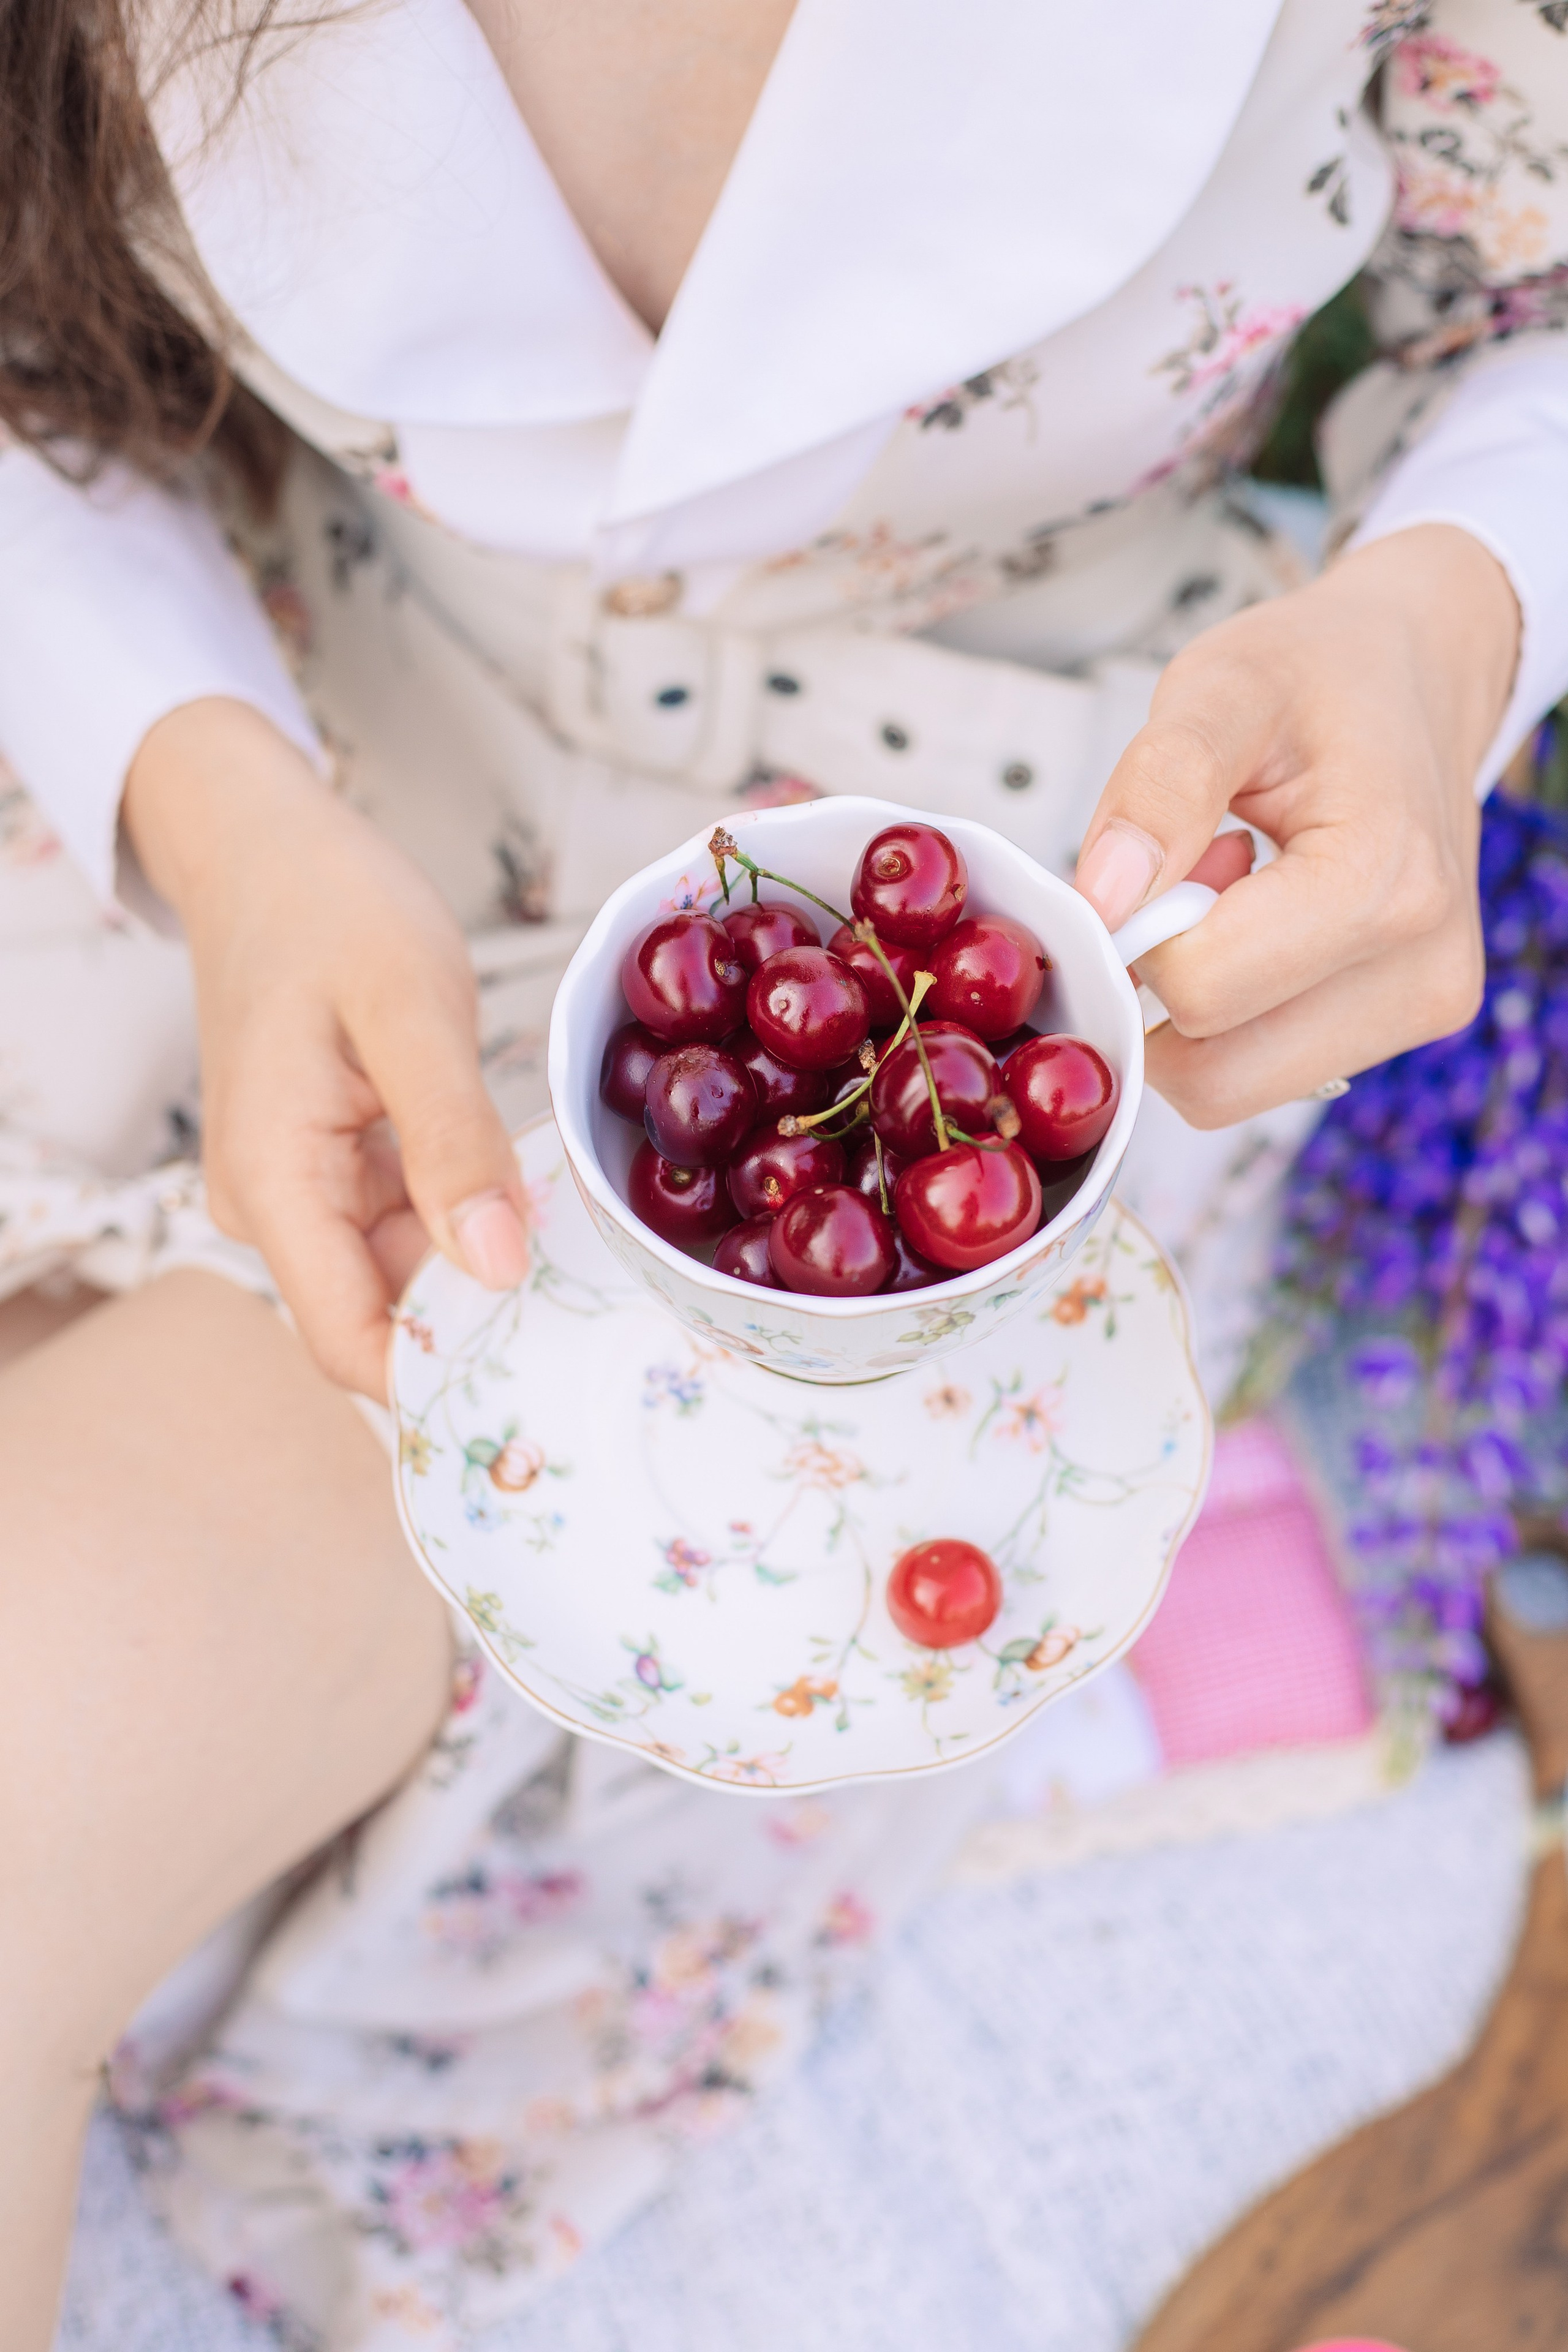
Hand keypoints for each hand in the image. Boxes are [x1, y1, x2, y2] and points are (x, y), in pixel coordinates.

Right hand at [124, 700, 530, 1395]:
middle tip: (602, 1315)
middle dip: (485, 1325)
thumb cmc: (330, 908)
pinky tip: (536, 1204)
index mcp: (274, 1184)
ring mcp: (302, 1192)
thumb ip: (450, 1140)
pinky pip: (408, 1229)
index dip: (448, 1375)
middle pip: (384, 1321)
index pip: (352, 1342)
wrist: (265, 849)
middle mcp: (275, 1208)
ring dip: (486, 1273)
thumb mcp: (408, 1010)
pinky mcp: (335, 1169)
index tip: (556, 1372)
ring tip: (584, 1260)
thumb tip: (496, 1267)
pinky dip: (471, 1225)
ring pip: (404, 1279)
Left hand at [1073, 524, 1520, 1126]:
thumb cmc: (1322, 672)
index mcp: (1386, 883)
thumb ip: (1156, 789)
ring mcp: (1420, 1010)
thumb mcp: (1222, 686)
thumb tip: (1102, 904)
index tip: (1138, 866)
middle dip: (1159, 988)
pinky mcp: (1401, 1025)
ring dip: (1191, 1005)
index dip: (1132, 938)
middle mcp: (1421, 971)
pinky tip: (1254, 920)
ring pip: (1228, 1087)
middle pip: (1210, 1073)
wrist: (1419, 673)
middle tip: (1183, 879)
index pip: (1199, 990)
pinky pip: (1260, 1072)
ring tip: (1226, 890)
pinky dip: (1228, 1014)